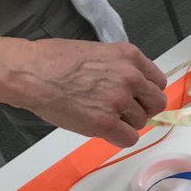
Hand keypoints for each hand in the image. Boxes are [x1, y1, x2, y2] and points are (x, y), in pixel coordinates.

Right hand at [12, 39, 167, 147]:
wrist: (32, 73)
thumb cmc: (56, 59)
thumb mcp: (99, 52)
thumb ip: (120, 67)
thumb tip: (133, 87)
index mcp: (130, 56)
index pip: (158, 81)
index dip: (148, 92)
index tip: (138, 98)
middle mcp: (130, 77)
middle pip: (156, 103)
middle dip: (143, 109)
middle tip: (124, 112)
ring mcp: (119, 100)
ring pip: (141, 122)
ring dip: (126, 123)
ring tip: (104, 117)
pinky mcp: (105, 122)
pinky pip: (129, 139)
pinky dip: (120, 138)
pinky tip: (106, 131)